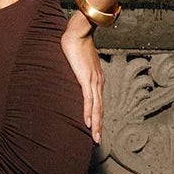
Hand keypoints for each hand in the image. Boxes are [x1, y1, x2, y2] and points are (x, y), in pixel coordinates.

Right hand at [61, 13, 103, 142]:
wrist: (78, 33)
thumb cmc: (76, 44)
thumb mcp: (79, 61)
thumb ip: (78, 69)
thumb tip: (73, 73)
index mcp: (97, 79)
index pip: (98, 102)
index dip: (98, 117)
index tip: (96, 128)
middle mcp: (98, 82)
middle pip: (100, 109)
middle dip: (99, 126)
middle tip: (98, 140)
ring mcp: (93, 81)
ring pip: (96, 108)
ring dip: (96, 124)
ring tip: (95, 137)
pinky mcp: (86, 79)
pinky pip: (88, 100)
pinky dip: (88, 113)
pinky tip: (88, 123)